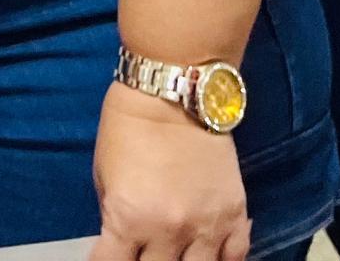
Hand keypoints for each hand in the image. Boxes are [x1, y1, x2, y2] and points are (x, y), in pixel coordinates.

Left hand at [89, 83, 249, 260]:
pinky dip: (222, 260)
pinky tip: (210, 253)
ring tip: (179, 252)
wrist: (172, 94)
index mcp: (129, 219)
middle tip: (146, 249)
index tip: (111, 257)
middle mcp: (169, 230)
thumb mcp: (104, 177)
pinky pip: (235, 257)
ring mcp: (206, 226)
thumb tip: (122, 245)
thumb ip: (115, 219)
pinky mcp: (235, 215)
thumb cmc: (128, 130)